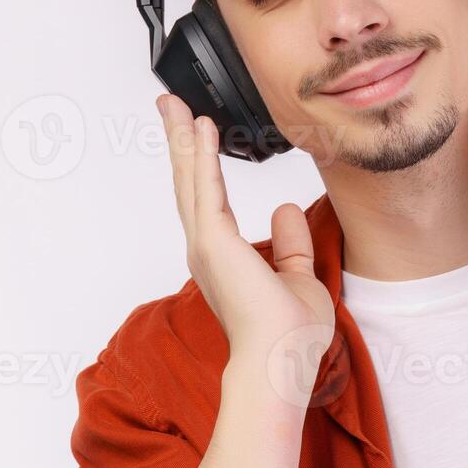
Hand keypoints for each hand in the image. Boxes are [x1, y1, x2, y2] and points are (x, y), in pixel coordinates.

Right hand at [156, 94, 335, 372]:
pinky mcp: (214, 243)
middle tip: (170, 104)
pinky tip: (200, 127)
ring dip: (183, 138)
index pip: (208, 198)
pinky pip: (206, 188)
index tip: (197, 131)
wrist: (281, 364)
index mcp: (223, 257)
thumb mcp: (298, 276)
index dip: (200, 162)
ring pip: (189, 178)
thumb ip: (290, 243)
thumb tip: (285, 209)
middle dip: (179, 140)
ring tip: (175, 103)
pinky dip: (201, 155)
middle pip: (188, 181)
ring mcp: (206, 245)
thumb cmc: (288, 336)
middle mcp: (207, 248)